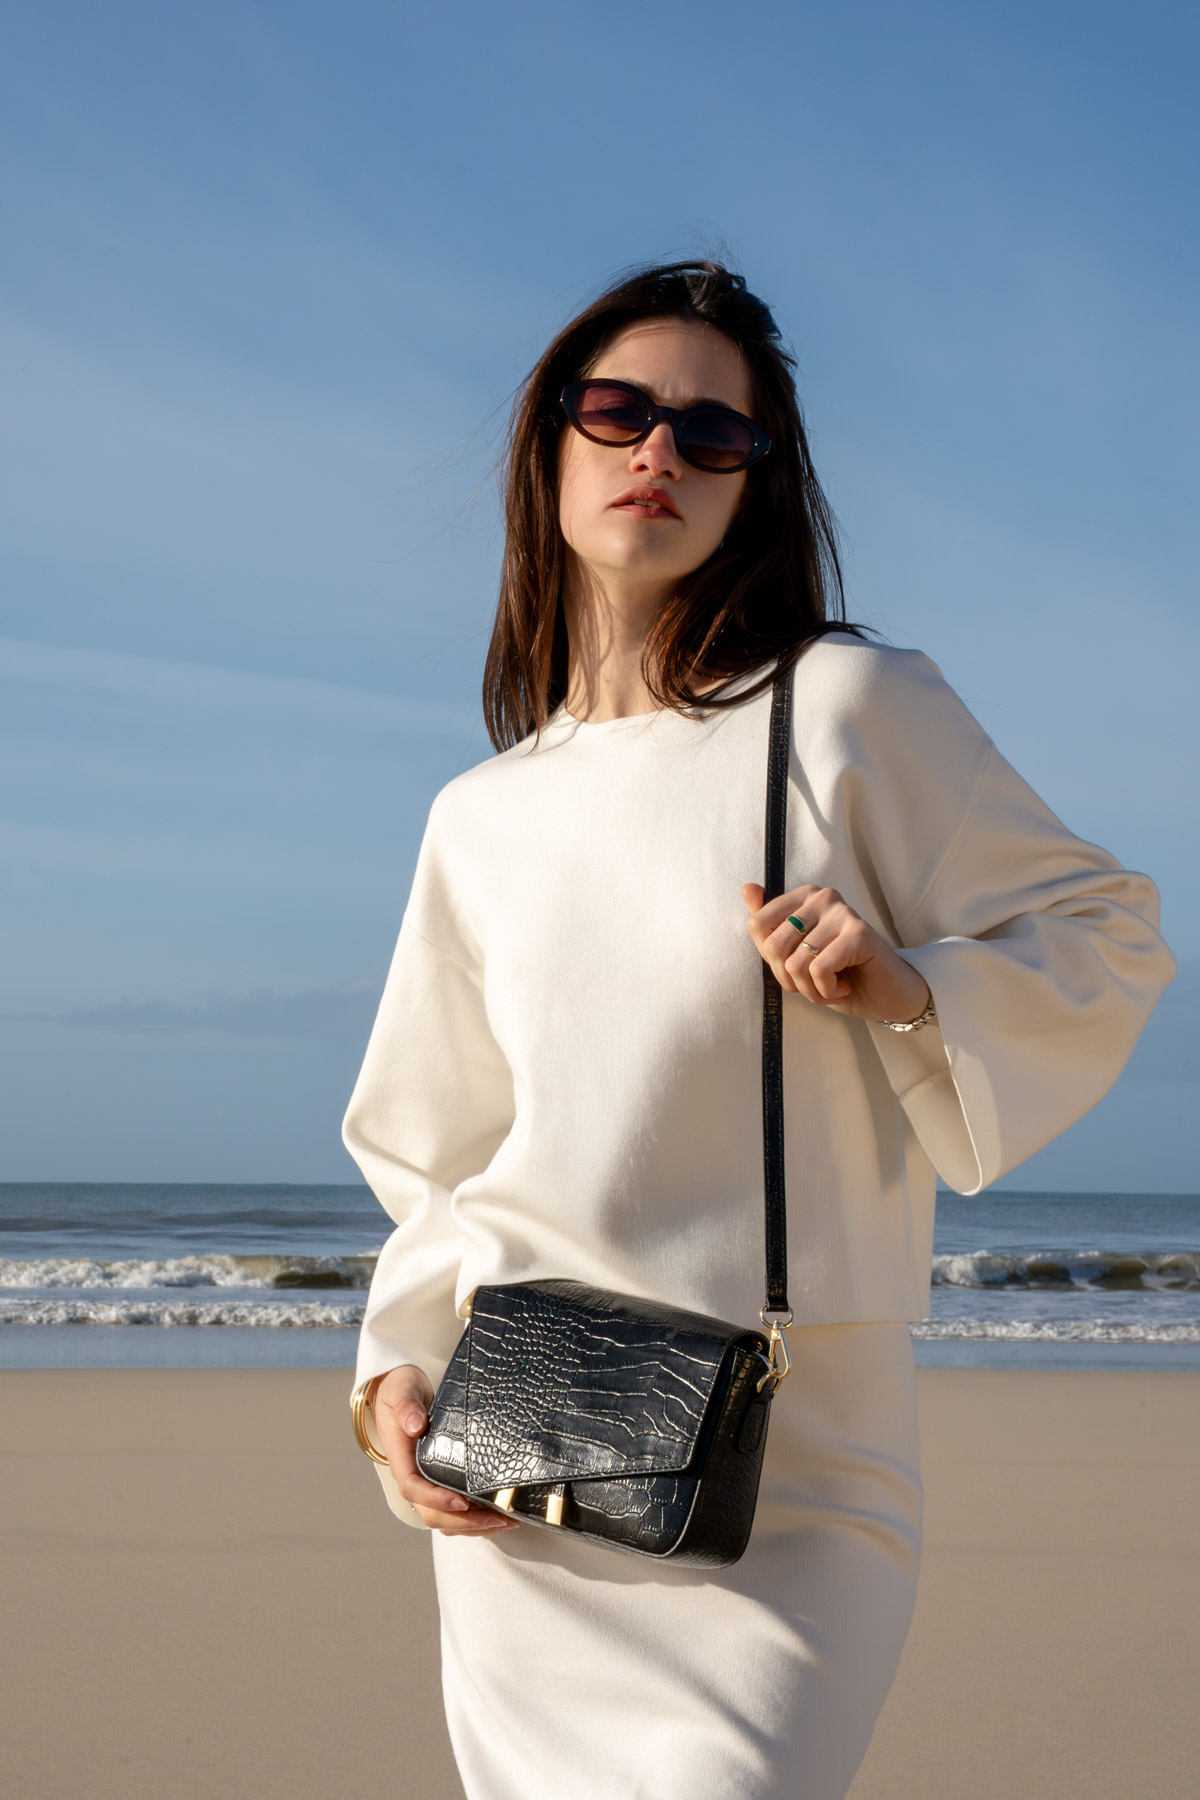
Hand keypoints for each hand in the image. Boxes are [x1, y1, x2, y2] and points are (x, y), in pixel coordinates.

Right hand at [370, 1365, 518, 1535]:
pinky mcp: (438, 1480)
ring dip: (472, 1525)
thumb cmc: (400, 1390)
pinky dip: (471, 1518)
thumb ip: (408, 1406)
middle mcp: (412, 1476)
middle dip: (464, 1521)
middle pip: (431, 1513)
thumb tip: (416, 1425)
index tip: (462, 1502)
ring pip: (443, 1517)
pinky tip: (495, 1515)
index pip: (413, 1489)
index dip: (436, 1500)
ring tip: (505, 1521)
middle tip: (498, 1519)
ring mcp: (424, 1481)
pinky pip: (451, 1509)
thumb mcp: (402, 1390)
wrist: (398, 1390)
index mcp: (400, 1458)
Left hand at [742, 883, 931, 1023]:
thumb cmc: (838, 975)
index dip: (771, 961)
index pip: (757, 925)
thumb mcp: (795, 954)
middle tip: (816, 983)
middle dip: (791, 980)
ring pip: (795, 964)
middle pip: (773, 946)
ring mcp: (842, 912)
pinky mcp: (859, 933)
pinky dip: (827, 991)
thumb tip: (747, 888)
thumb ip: (768, 925)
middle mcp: (822, 896)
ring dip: (811, 990)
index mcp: (804, 896)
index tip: (797, 968)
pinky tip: (844, 986)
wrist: (885, 996)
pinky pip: (818, 970)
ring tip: (833, 986)